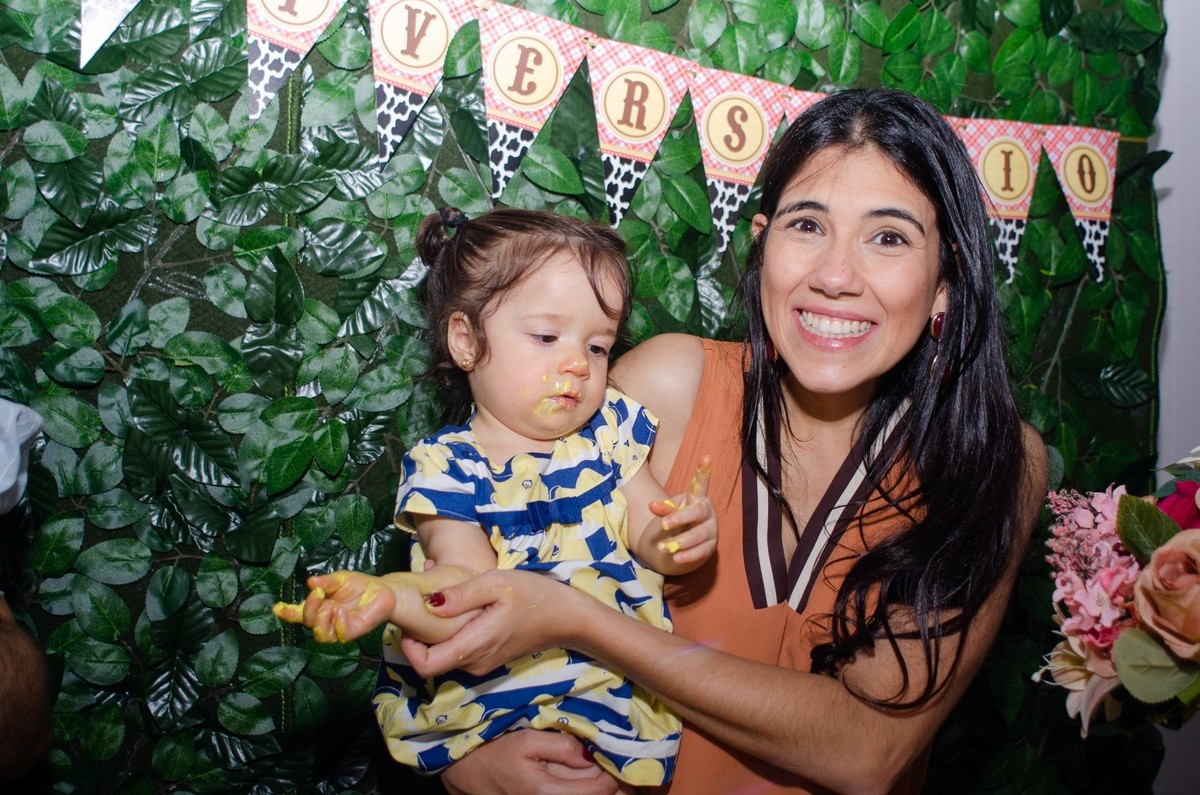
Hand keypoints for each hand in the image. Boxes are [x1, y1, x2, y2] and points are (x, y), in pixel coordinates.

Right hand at [273, 571, 395, 642]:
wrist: (382, 590)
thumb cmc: (359, 585)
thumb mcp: (340, 579)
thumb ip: (326, 582)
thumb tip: (310, 583)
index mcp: (318, 606)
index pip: (298, 613)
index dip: (286, 612)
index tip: (277, 608)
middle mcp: (325, 619)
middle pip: (308, 622)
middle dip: (309, 608)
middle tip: (318, 594)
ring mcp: (338, 627)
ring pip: (320, 635)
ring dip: (321, 620)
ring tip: (330, 606)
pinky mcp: (352, 631)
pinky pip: (340, 635)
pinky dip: (338, 623)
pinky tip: (340, 611)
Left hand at [399, 568, 588, 676]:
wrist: (568, 618)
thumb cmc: (534, 596)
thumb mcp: (497, 584)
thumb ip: (461, 594)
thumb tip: (427, 603)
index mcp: (473, 646)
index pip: (425, 665)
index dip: (408, 647)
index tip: (408, 619)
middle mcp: (474, 662)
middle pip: (431, 659)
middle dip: (419, 632)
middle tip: (420, 597)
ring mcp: (482, 662)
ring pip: (445, 653)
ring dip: (435, 628)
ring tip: (438, 591)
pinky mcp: (489, 656)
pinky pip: (460, 647)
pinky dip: (452, 628)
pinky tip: (459, 600)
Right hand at [441, 731, 618, 794]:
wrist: (463, 771)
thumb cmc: (492, 751)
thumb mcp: (525, 740)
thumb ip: (561, 746)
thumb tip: (591, 753)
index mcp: (548, 794)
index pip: (601, 788)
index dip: (615, 770)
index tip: (616, 749)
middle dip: (612, 778)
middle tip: (616, 755)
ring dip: (598, 784)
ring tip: (602, 764)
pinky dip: (583, 787)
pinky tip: (585, 773)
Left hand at [648, 456, 716, 566]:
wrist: (691, 541)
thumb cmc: (682, 520)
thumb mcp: (672, 511)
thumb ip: (663, 508)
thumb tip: (651, 504)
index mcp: (699, 499)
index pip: (701, 484)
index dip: (704, 472)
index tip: (706, 457)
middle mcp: (708, 513)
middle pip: (698, 513)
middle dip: (681, 518)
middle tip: (663, 524)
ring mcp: (712, 530)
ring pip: (698, 535)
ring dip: (680, 542)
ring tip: (662, 547)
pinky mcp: (711, 547)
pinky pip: (701, 552)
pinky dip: (688, 556)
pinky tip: (676, 558)